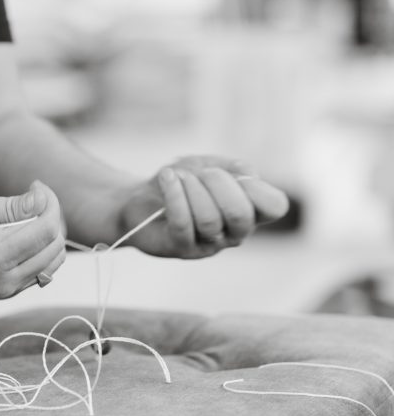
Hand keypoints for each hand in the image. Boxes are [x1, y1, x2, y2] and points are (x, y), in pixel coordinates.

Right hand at [0, 181, 65, 298]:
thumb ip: (10, 207)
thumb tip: (42, 200)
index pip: (45, 231)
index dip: (49, 203)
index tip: (36, 186)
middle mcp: (2, 282)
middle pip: (53, 248)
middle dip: (52, 217)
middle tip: (34, 195)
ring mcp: (1, 291)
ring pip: (50, 264)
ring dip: (49, 236)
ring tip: (30, 212)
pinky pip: (36, 273)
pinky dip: (40, 251)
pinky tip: (24, 232)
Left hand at [118, 156, 288, 257]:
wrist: (140, 198)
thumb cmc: (180, 182)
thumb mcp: (207, 165)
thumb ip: (230, 168)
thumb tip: (247, 173)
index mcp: (249, 211)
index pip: (275, 207)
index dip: (257, 186)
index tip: (233, 172)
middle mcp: (233, 233)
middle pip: (240, 214)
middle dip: (219, 184)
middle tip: (200, 172)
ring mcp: (207, 245)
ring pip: (209, 220)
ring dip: (192, 190)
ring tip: (177, 175)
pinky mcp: (180, 249)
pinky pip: (182, 224)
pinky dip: (175, 195)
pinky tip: (167, 177)